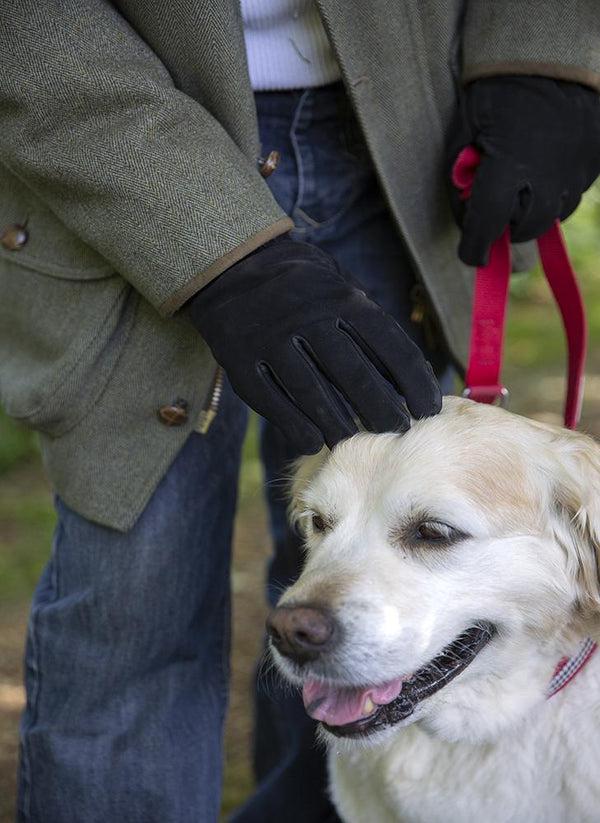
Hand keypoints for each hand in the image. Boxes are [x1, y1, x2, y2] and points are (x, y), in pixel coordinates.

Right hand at [189, 236, 440, 452]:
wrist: (230, 267)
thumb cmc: (302, 286)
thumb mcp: (340, 287)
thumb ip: (370, 324)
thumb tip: (411, 374)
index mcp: (341, 298)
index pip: (389, 346)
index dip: (414, 382)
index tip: (428, 408)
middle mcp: (307, 318)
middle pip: (353, 375)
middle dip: (382, 409)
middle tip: (397, 431)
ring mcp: (270, 340)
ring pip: (312, 393)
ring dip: (339, 425)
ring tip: (355, 441)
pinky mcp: (240, 361)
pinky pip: (272, 402)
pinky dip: (295, 427)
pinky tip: (312, 441)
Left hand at [450, 76, 599, 265]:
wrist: (546, 56)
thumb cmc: (495, 96)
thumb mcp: (465, 135)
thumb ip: (462, 179)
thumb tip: (467, 218)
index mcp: (508, 163)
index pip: (488, 224)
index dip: (475, 248)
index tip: (473, 257)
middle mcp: (547, 172)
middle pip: (526, 228)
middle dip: (508, 228)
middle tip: (497, 215)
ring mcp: (576, 168)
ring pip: (554, 215)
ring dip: (534, 211)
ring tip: (523, 186)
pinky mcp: (595, 162)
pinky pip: (574, 193)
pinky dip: (556, 192)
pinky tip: (544, 170)